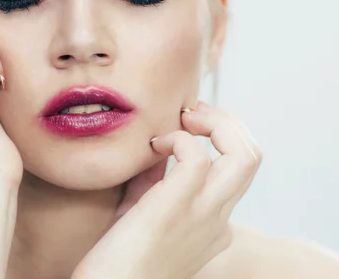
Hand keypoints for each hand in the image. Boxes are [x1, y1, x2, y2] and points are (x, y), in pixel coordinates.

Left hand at [71, 102, 261, 278]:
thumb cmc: (117, 258)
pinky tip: (154, 145)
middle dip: (226, 121)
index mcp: (214, 222)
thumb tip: (158, 148)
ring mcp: (204, 215)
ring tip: (183, 118)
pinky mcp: (176, 209)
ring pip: (244, 154)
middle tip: (190, 112)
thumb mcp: (143, 214)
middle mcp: (218, 219)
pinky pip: (197, 156)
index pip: (238, 169)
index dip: (218, 137)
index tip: (184, 124)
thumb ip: (156, 182)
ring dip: (215, 122)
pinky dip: (179, 138)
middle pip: (252, 155)